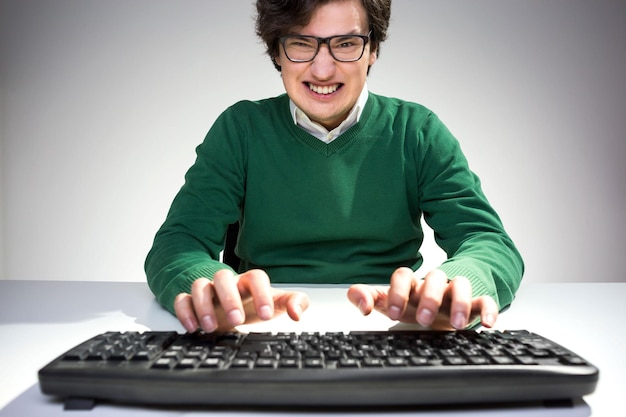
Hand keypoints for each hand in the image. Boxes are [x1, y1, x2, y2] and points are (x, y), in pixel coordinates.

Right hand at [174, 269, 309, 332]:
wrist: (230, 307)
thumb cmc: (254, 304)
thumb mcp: (276, 305)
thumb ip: (293, 303)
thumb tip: (297, 313)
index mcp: (249, 281)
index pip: (256, 277)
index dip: (261, 293)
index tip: (267, 315)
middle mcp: (228, 283)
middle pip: (223, 277)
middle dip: (229, 298)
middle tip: (237, 320)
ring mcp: (208, 290)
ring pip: (200, 286)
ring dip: (204, 305)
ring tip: (211, 328)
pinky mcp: (191, 301)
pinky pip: (182, 299)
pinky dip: (185, 311)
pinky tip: (192, 327)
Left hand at [347, 268, 497, 329]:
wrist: (445, 302)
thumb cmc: (413, 303)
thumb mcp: (389, 303)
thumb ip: (368, 298)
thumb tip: (359, 302)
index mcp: (412, 282)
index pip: (404, 275)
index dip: (397, 291)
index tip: (392, 312)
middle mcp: (435, 283)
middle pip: (434, 278)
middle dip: (429, 297)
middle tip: (423, 319)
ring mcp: (456, 291)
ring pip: (462, 285)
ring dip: (460, 303)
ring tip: (458, 325)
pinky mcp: (477, 302)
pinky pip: (486, 300)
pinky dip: (489, 309)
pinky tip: (488, 324)